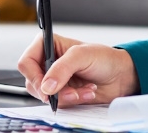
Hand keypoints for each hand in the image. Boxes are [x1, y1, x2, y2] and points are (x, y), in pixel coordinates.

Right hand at [17, 33, 139, 106]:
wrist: (120, 76)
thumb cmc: (104, 58)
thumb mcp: (82, 55)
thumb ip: (62, 69)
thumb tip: (46, 86)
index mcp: (48, 45)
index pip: (26, 61)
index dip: (33, 76)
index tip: (46, 87)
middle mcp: (48, 62)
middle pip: (32, 82)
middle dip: (53, 90)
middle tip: (70, 91)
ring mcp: (54, 80)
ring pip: (44, 96)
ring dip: (65, 96)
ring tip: (84, 90)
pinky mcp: (61, 94)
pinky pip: (57, 103)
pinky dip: (72, 101)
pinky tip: (86, 93)